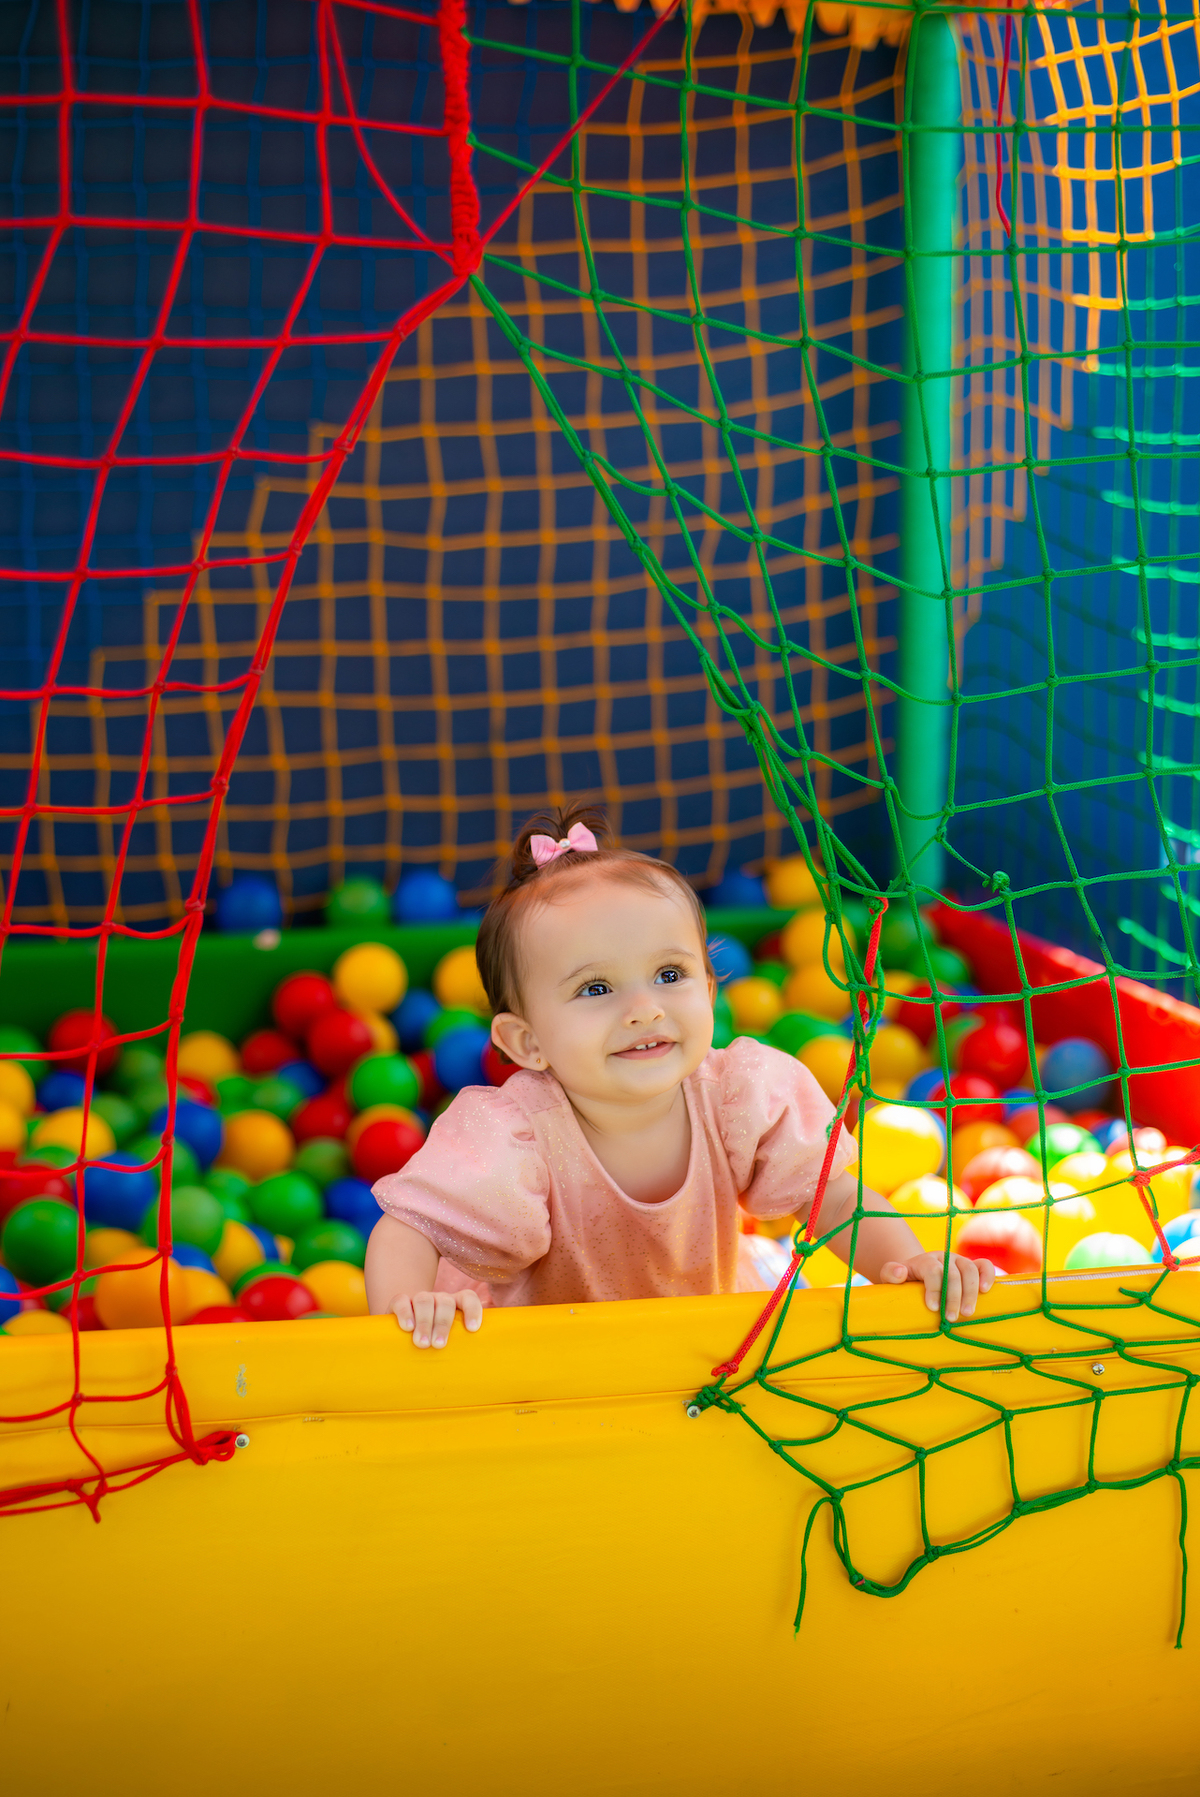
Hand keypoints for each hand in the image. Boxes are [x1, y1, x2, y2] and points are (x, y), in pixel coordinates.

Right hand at [391, 1288, 482, 1348]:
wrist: (404, 1339)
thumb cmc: (434, 1345)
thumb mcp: (449, 1345)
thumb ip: (459, 1349)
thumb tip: (471, 1374)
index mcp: (455, 1305)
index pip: (468, 1298)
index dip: (473, 1310)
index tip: (473, 1329)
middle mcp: (438, 1299)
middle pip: (445, 1303)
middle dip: (443, 1324)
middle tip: (439, 1345)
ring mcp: (419, 1299)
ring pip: (424, 1301)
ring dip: (424, 1322)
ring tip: (423, 1343)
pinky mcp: (399, 1302)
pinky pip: (401, 1301)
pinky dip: (405, 1313)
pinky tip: (408, 1327)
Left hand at [878, 1251, 994, 1321]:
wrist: (918, 1275)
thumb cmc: (905, 1281)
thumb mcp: (890, 1277)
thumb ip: (890, 1273)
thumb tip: (901, 1272)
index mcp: (925, 1260)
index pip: (932, 1270)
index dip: (934, 1289)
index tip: (933, 1308)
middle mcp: (944, 1258)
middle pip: (953, 1273)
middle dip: (953, 1297)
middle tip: (951, 1318)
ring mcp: (959, 1261)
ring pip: (970, 1269)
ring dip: (971, 1292)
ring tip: (968, 1313)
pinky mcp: (973, 1267)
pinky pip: (984, 1266)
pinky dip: (987, 1276)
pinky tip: (985, 1291)